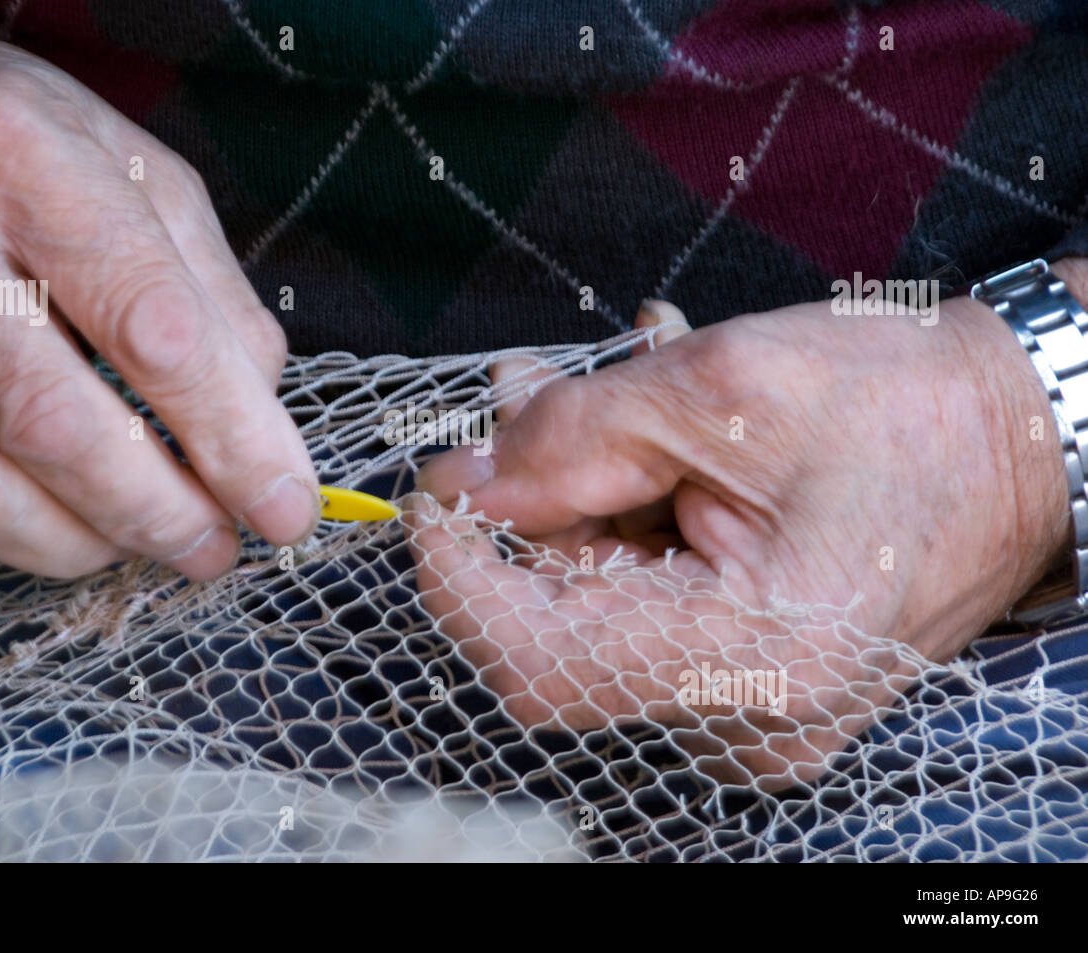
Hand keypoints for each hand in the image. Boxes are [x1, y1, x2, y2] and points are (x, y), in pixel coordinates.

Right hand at [0, 16, 318, 578]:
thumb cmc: (1, 154)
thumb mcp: (128, 173)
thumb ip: (210, 294)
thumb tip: (260, 434)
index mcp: (12, 152)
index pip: (150, 326)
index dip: (234, 438)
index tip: (285, 507)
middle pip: (56, 428)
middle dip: (161, 516)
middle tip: (215, 547)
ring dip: (85, 547)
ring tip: (139, 537)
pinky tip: (33, 514)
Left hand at [409, 281, 1072, 785]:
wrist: (1021, 439)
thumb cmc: (911, 407)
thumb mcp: (725, 385)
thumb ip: (575, 434)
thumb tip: (464, 478)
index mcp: (759, 659)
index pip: (540, 660)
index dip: (460, 576)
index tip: (435, 488)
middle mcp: (748, 714)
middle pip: (559, 622)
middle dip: (524, 503)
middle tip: (522, 392)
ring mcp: (748, 705)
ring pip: (593, 607)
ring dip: (573, 495)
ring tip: (596, 391)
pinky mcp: (746, 675)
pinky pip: (642, 604)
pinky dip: (622, 518)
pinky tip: (643, 437)